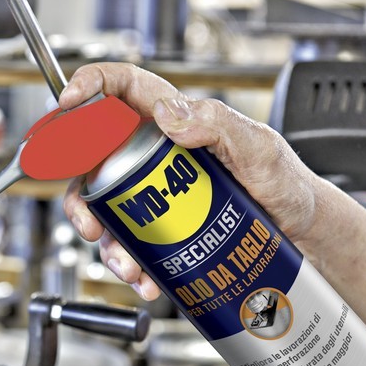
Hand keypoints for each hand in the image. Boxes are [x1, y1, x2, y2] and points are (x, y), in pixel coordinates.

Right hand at [59, 62, 323, 299]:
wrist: (298, 234)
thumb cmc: (284, 183)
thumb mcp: (260, 148)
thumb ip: (218, 122)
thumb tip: (168, 115)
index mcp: (171, 118)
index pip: (120, 87)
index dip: (88, 86)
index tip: (67, 103)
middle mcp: (151, 153)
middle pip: (92, 160)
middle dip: (80, 196)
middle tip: (90, 223)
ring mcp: (150, 191)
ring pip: (102, 209)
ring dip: (104, 242)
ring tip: (128, 267)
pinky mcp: (156, 225)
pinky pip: (125, 242)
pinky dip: (126, 264)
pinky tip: (145, 280)